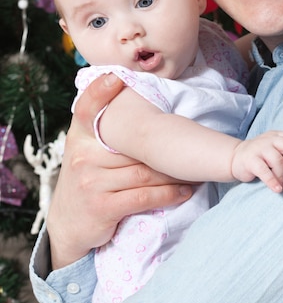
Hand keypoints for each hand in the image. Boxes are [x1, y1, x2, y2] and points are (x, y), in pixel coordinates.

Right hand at [47, 74, 192, 269]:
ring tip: (195, 170)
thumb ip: (106, 133)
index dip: (99, 92)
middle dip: (164, 148)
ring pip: (144, 172)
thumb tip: (146, 108)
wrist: (67, 225)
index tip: (116, 77)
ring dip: (173, 173)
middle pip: (134, 146)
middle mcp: (83, 157)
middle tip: (191, 142)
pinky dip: (168, 194)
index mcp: (79, 138)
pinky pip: (144, 196)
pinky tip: (184, 191)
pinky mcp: (103, 207)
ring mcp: (91, 182)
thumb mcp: (86, 151)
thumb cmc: (88, 179)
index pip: (86, 110)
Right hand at [231, 131, 282, 191]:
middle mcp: (267, 140)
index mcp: (274, 136)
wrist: (234, 158)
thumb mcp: (271, 149)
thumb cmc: (258, 156)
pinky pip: (264, 171)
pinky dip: (272, 181)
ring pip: (278, 160)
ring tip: (282, 184)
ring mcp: (258, 148)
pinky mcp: (250, 160)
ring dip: (282, 175)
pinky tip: (277, 189)